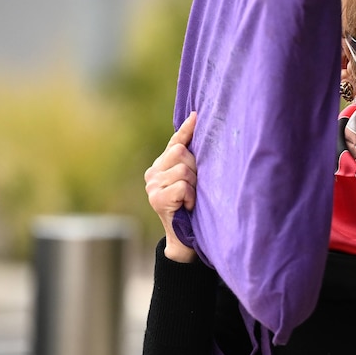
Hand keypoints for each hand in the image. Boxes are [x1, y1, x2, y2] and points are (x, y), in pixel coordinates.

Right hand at [144, 112, 198, 262]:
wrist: (184, 238)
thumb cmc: (192, 207)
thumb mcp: (193, 181)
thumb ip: (192, 161)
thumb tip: (203, 132)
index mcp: (161, 165)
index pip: (175, 142)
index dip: (187, 130)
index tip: (197, 116)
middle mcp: (153, 173)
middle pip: (180, 153)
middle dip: (195, 168)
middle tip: (196, 187)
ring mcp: (152, 186)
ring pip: (183, 170)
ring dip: (194, 185)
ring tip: (192, 198)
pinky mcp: (156, 199)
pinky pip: (182, 186)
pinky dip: (190, 196)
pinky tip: (187, 206)